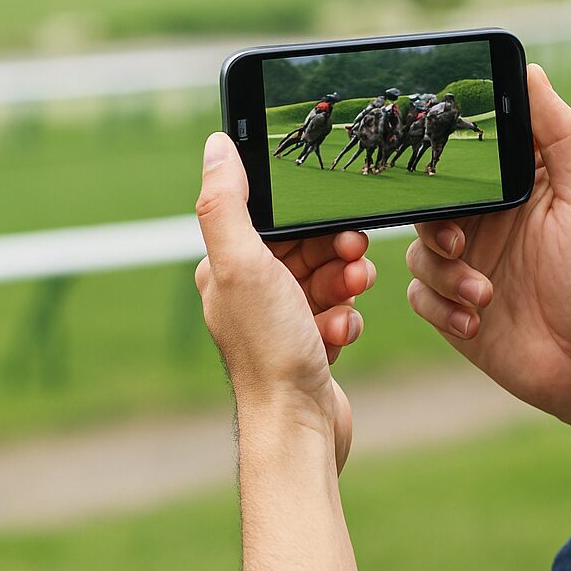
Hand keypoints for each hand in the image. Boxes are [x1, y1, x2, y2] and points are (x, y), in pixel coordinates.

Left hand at [195, 132, 374, 469]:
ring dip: (346, 283)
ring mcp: (280, 321)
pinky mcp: (307, 344)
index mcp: (227, 269)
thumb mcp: (243, 265)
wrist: (297, 426)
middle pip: (307, 247)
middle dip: (337, 252)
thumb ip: (228, 204)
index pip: (274, 220)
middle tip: (355, 261)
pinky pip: (338, 312)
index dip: (310, 219)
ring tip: (350, 299)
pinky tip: (341, 332)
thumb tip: (216, 144)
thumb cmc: (268, 349)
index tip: (337, 225)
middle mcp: (249, 293)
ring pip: (327, 277)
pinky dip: (346, 318)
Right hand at [406, 65, 570, 460]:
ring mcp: (466, 261)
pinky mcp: (450, 305)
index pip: (472, 147)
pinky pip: (417, 293)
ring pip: (417, 245)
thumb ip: (562, 136)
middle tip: (459, 240)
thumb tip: (532, 71)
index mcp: (518, 184)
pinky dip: (443, 307)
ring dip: (446, 273)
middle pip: (430, 195)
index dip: (450, 143)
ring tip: (485, 294)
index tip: (435, 144)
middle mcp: (487, 217)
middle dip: (435, 219)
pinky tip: (478, 322)